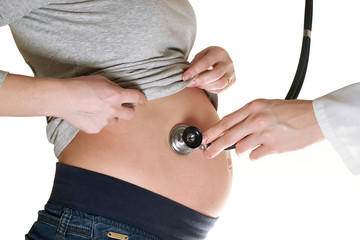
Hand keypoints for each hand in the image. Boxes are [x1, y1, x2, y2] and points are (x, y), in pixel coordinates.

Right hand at [57, 75, 146, 133]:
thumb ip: (113, 87)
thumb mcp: (100, 80)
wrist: (61, 98)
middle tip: (123, 107)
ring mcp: (104, 121)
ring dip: (110, 116)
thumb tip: (120, 92)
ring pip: (114, 121)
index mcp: (116, 95)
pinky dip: (96, 121)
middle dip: (129, 111)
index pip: (136, 97)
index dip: (142, 99)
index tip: (143, 101)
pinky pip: (100, 126)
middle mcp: (113, 109)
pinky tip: (87, 115)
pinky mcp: (95, 129)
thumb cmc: (79, 85)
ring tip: (96, 109)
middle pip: (131, 115)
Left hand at [182, 46, 235, 93]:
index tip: (184, 77)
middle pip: (215, 74)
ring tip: (196, 84)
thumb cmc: (208, 56)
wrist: (221, 58)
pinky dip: (210, 89)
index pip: (206, 63)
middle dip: (201, 81)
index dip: (194, 71)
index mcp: (219, 53)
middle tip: (189, 84)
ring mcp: (232, 72)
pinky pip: (221, 89)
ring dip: (205, 86)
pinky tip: (204, 86)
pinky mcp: (233, 81)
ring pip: (219, 84)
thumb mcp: (201, 55)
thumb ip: (194, 64)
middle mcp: (228, 62)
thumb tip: (185, 76)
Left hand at [202, 99, 324, 158]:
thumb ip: (249, 116)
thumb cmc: (292, 110)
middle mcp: (256, 119)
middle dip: (215, 146)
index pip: (227, 120)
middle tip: (207, 153)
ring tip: (248, 146)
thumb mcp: (267, 105)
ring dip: (241, 150)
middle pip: (228, 136)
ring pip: (240, 148)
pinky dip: (255, 155)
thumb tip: (233, 130)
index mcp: (254, 106)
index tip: (204, 137)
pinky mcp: (273, 147)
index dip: (213, 131)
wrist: (316, 117)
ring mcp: (264, 134)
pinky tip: (263, 149)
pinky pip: (254, 156)